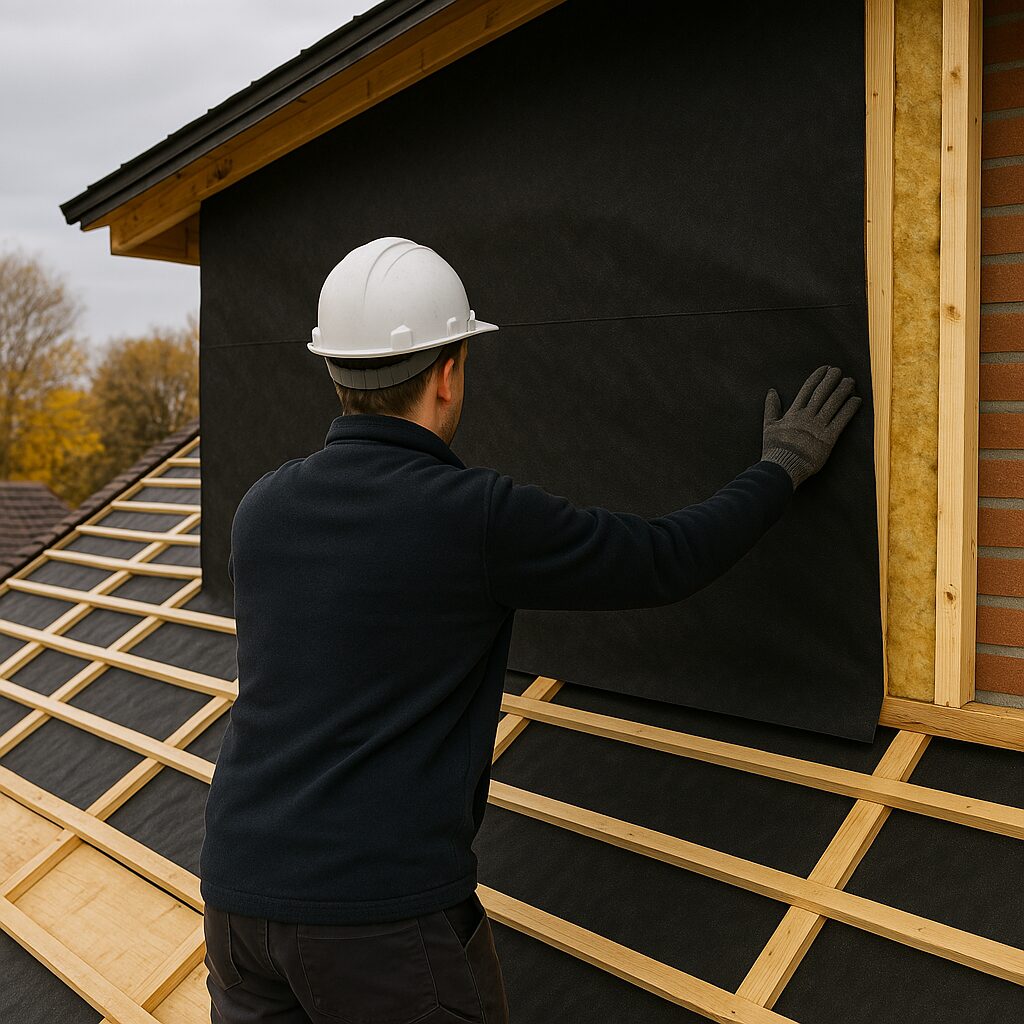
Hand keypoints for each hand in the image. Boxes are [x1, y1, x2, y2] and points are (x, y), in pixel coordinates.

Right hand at [761, 365, 861, 488]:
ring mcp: (818, 427)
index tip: (824, 368)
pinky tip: (857, 400)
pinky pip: (841, 420)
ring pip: (833, 404)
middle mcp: (807, 417)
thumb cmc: (774, 449)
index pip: (807, 390)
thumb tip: (772, 391)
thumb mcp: (768, 426)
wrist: (781, 466)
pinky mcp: (828, 439)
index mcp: (793, 414)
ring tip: (851, 381)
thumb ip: (771, 408)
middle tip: (839, 370)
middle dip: (831, 380)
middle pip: (822, 393)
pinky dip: (849, 409)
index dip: (817, 377)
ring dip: (843, 390)